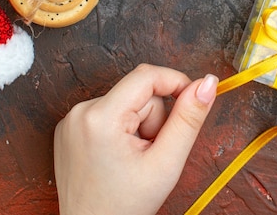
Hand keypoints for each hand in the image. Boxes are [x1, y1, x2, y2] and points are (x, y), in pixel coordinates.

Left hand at [53, 64, 217, 214]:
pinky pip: (108, 113)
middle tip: (150, 154)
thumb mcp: (166, 163)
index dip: (176, 83)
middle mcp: (80, 112)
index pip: (147, 75)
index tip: (193, 101)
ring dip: (138, 126)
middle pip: (138, 93)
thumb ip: (189, 119)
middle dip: (154, 119)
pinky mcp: (69, 127)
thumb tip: (207, 83)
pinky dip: (120, 130)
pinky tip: (117, 157)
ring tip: (132, 159)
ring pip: (125, 103)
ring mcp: (71, 120)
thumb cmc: (125, 206)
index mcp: (101, 117)